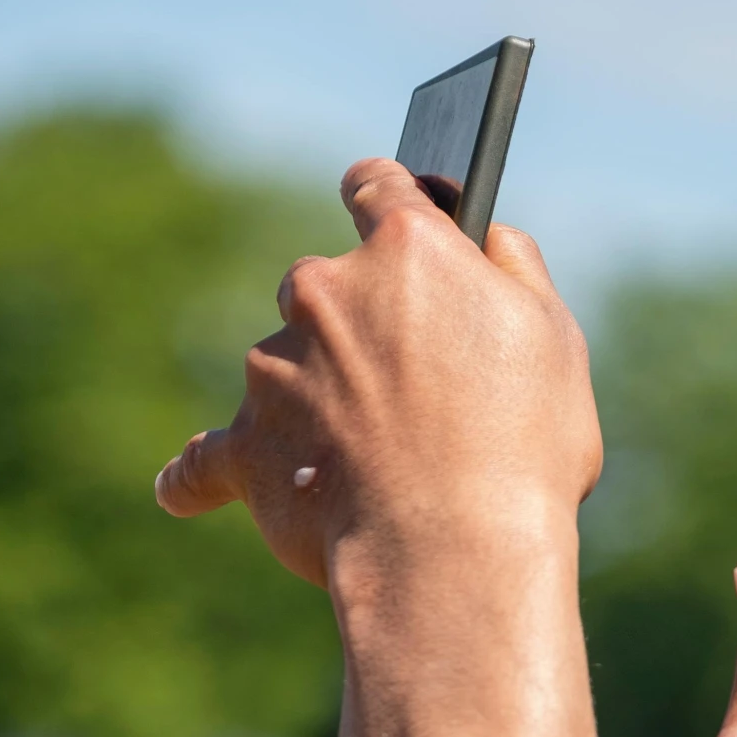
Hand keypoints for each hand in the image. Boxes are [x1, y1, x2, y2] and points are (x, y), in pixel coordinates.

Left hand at [153, 159, 600, 583]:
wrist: (454, 552)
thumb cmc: (522, 444)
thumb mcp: (554, 335)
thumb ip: (513, 268)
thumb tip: (486, 238)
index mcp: (407, 247)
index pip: (378, 184)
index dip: (389, 196)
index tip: (396, 215)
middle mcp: (325, 289)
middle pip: (327, 283)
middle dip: (362, 324)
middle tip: (421, 388)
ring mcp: (275, 367)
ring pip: (288, 365)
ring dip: (321, 397)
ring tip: (383, 466)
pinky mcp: (244, 444)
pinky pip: (208, 458)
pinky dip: (202, 474)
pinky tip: (182, 492)